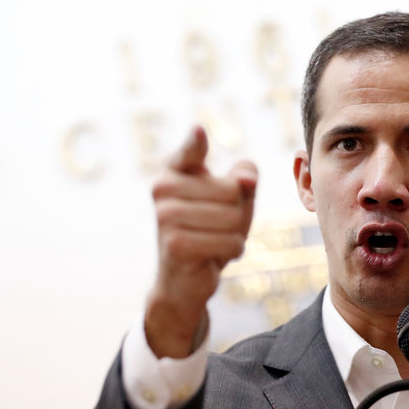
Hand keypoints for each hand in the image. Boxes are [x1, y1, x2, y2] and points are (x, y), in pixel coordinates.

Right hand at [144, 125, 256, 358]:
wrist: (185, 278)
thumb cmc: (212, 229)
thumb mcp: (234, 198)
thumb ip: (244, 177)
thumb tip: (245, 180)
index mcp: (174, 171)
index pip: (190, 150)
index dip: (196, 141)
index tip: (199, 129)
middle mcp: (163, 188)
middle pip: (234, 191)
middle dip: (240, 214)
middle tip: (219, 227)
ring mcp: (166, 216)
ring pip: (234, 217)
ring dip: (236, 234)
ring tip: (215, 241)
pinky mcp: (176, 244)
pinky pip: (231, 241)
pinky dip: (233, 251)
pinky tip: (213, 256)